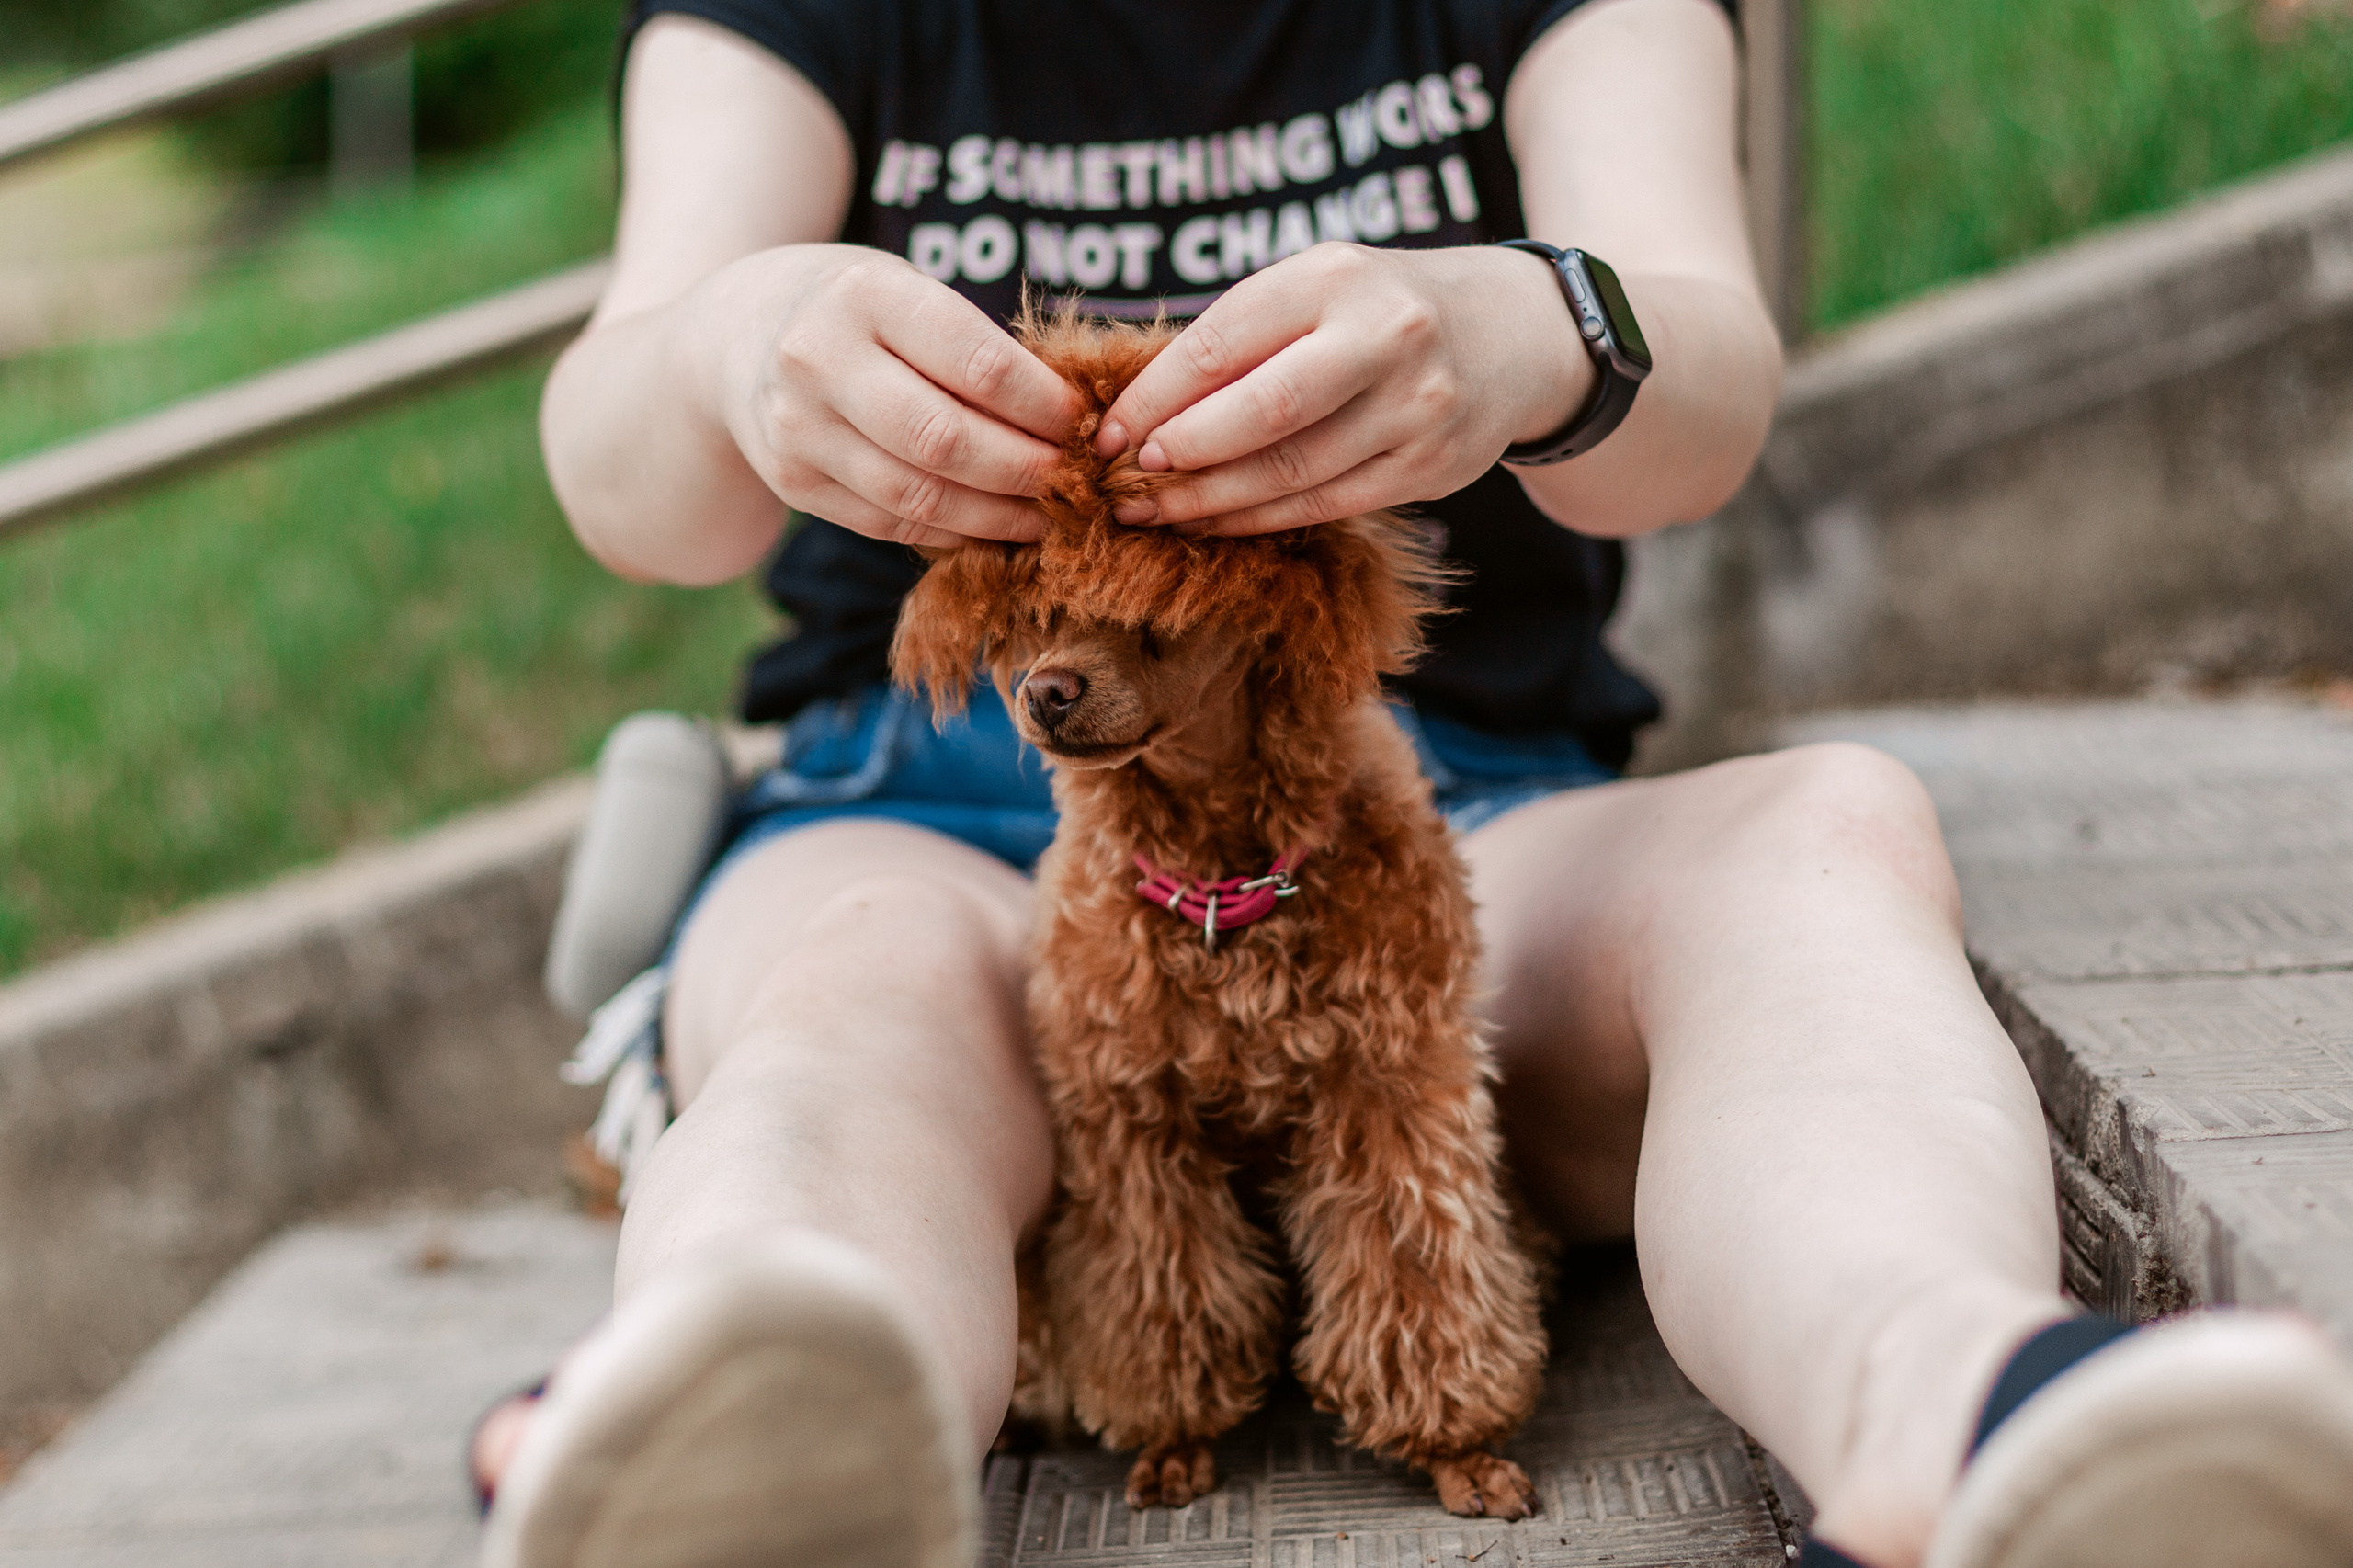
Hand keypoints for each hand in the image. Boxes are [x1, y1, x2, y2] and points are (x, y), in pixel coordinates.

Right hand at [714, 246, 1080, 549]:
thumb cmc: (858, 311)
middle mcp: (819, 361)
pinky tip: (995, 526)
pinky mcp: (794, 484)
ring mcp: (798, 430)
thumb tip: (1075, 421)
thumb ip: (976, 347)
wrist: (738, 336)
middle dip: (1027, 470)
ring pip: (919, 495)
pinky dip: (954, 531)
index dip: (1044, 406)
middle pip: (946, 440)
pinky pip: (891, 522)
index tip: (1085, 423)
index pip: (977, 364)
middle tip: (1077, 481)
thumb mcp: (908, 292)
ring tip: (1049, 514)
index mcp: (863, 296)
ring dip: (997, 515)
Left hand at [1092, 243, 1590, 535]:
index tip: (1106, 433)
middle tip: (1126, 479)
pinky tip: (1213, 523)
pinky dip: (1259, 519)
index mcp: (1336, 277)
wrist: (1514, 332)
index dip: (1155, 396)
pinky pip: (1325, 504)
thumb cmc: (1381, 308)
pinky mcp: (1429, 467)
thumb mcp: (1318, 288)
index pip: (1223, 343)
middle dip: (1181, 453)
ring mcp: (1414, 408)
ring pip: (1291, 471)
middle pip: (1261, 412)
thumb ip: (1242, 335)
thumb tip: (1136, 406)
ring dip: (1210, 501)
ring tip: (1154, 512)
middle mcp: (1384, 337)